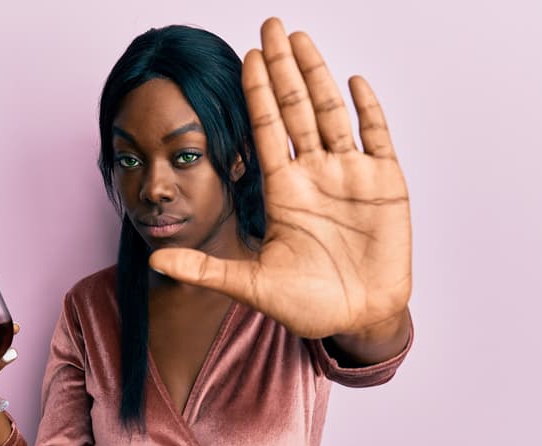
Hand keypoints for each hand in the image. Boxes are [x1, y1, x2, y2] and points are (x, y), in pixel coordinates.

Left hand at [148, 17, 411, 339]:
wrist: (358, 320)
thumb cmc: (309, 305)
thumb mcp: (252, 287)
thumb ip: (206, 270)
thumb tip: (155, 263)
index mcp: (284, 191)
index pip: (266, 130)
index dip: (257, 93)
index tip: (246, 57)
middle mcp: (315, 175)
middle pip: (296, 109)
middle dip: (283, 67)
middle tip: (272, 25)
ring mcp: (351, 176)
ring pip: (332, 113)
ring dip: (318, 76)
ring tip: (302, 39)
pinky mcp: (386, 185)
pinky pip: (377, 138)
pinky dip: (368, 110)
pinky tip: (354, 80)